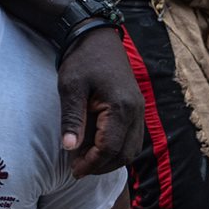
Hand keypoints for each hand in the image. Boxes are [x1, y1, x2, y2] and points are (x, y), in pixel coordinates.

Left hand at [58, 25, 141, 177]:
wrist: (97, 38)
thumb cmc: (82, 60)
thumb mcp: (70, 88)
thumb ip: (71, 119)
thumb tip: (69, 148)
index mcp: (120, 106)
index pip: (109, 147)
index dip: (91, 163)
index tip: (74, 171)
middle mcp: (136, 111)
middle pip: (124, 153)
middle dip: (101, 166)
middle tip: (78, 169)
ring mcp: (139, 110)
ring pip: (132, 149)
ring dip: (111, 161)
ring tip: (86, 162)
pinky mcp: (137, 109)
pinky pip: (133, 139)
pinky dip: (118, 150)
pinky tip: (97, 150)